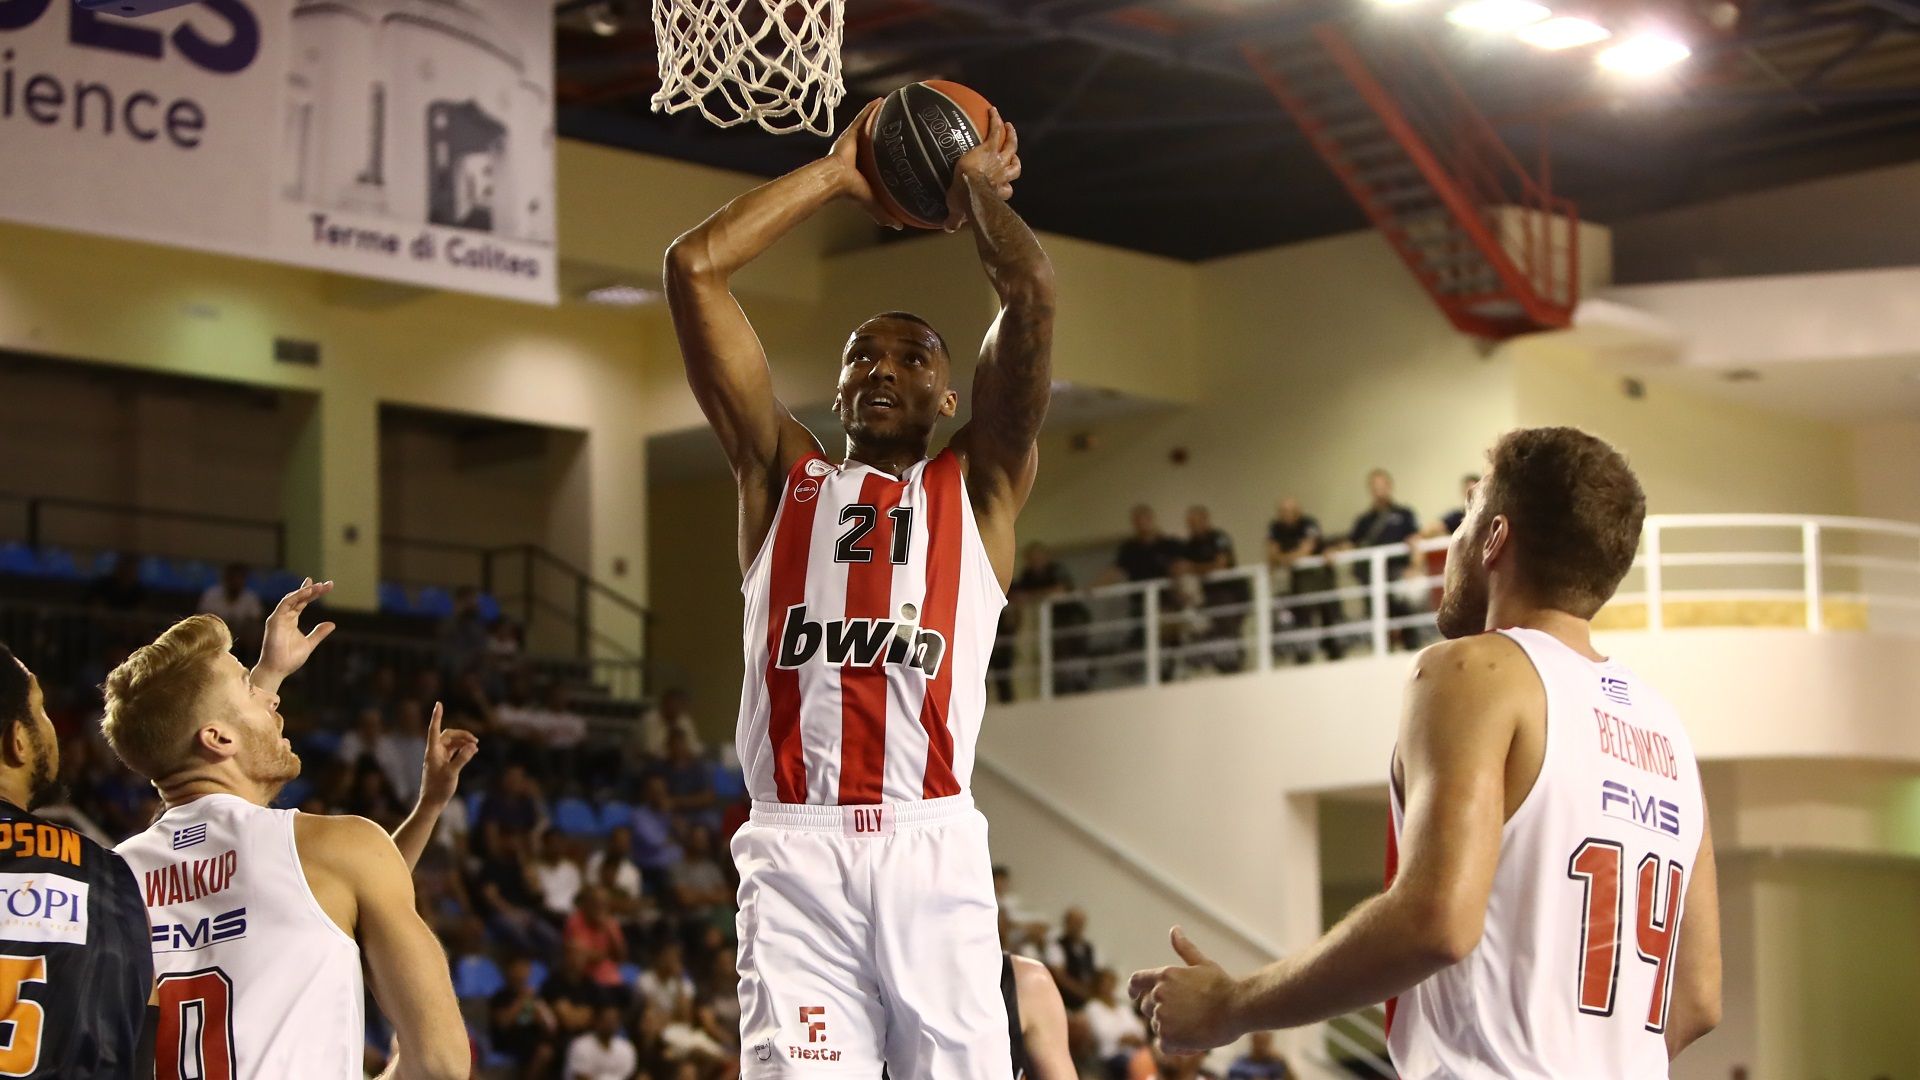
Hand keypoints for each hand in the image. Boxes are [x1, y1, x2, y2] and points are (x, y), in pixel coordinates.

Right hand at [253, 578, 335, 690]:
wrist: (278, 669)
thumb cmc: (290, 659)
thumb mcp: (309, 644)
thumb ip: (318, 633)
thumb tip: (332, 624)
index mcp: (291, 620)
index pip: (302, 602)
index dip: (313, 593)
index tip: (326, 586)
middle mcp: (284, 616)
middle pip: (299, 598)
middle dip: (312, 589)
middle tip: (327, 584)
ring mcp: (278, 617)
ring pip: (292, 598)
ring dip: (305, 591)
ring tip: (319, 587)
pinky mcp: (274, 620)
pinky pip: (285, 604)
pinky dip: (296, 596)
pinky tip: (307, 592)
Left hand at [418, 702, 478, 807]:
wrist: (432, 802)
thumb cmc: (439, 789)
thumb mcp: (452, 773)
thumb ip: (462, 758)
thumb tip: (472, 746)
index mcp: (433, 751)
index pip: (435, 730)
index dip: (437, 716)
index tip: (438, 703)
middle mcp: (435, 751)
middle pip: (448, 734)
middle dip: (462, 734)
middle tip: (475, 740)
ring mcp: (439, 757)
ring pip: (452, 742)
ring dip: (463, 741)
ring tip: (476, 746)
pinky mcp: (443, 762)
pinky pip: (454, 750)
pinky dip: (462, 748)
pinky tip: (472, 751)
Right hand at [828, 98, 900, 229]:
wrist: (836, 179)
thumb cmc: (851, 191)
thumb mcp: (872, 202)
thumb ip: (884, 213)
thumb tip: (899, 226)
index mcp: (863, 167)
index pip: (877, 158)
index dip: (886, 154)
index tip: (898, 150)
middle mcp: (859, 151)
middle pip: (874, 138)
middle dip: (884, 132)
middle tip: (898, 126)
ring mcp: (854, 140)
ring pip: (869, 125)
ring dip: (879, 117)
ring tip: (893, 109)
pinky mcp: (851, 132)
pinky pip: (863, 117)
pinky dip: (871, 108)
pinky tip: (882, 100)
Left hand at [944, 107, 1020, 231]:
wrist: (969, 187)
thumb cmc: (965, 201)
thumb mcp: (958, 210)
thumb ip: (954, 219)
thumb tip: (947, 228)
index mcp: (997, 191)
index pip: (1006, 190)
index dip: (1006, 189)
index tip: (1004, 187)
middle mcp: (1002, 175)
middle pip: (1015, 167)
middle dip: (1016, 160)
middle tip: (1012, 152)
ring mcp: (998, 161)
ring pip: (1011, 146)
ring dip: (1011, 136)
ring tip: (1008, 126)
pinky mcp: (990, 148)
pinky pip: (995, 131)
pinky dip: (996, 120)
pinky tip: (992, 110)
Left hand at [1129, 927, 1243, 1053]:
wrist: (1237, 1007)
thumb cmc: (1223, 986)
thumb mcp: (1203, 964)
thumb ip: (1185, 949)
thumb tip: (1174, 929)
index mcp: (1165, 976)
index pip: (1137, 981)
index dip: (1133, 989)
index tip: (1133, 995)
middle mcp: (1159, 994)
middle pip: (1147, 1007)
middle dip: (1161, 1012)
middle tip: (1186, 1017)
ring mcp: (1162, 1016)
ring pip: (1157, 1027)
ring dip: (1172, 1030)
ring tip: (1196, 1028)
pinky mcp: (1168, 1037)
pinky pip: (1164, 1045)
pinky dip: (1176, 1047)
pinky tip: (1193, 1044)